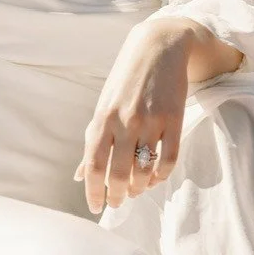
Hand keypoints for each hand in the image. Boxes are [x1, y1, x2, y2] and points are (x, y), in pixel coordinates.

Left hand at [77, 16, 198, 213]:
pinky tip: (156, 178)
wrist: (159, 47)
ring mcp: (151, 120)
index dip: (94, 192)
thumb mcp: (104, 107)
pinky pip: (169, 159)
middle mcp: (125, 121)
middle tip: (118, 202)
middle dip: (117, 196)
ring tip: (137, 189)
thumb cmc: (126, 81)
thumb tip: (79, 176)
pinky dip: (162, 175)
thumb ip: (93, 141)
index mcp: (102, 118)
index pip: (93, 165)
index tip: (95, 207)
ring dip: (140, 187)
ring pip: (144, 169)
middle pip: (118, 173)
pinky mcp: (174, 119)